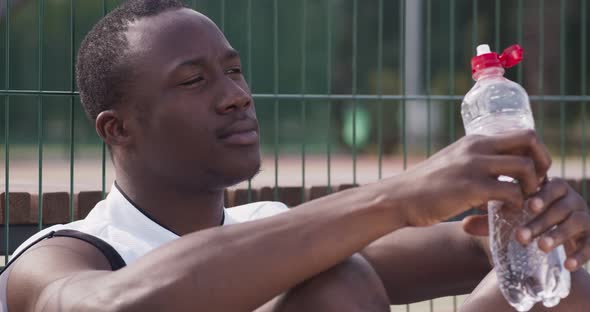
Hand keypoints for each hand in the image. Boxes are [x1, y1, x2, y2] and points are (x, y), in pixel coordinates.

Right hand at [388, 129, 550, 226]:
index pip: (521, 134)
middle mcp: (476, 147)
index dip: (535, 153)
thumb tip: (499, 179)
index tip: (532, 173)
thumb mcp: (452, 165)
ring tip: (522, 202)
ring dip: (532, 187)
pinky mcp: (470, 188)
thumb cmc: (424, 188)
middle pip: (530, 141)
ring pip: (525, 167)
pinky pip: (511, 193)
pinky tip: (505, 212)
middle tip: (536, 185)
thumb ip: (474, 164)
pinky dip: (516, 205)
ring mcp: (474, 166)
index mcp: (474, 141)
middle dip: (542, 163)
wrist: (398, 198)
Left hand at [464, 178, 589, 270]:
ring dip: (559, 235)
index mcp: (551, 188)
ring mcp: (583, 217)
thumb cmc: (524, 221)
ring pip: (577, 222)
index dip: (541, 195)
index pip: (551, 185)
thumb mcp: (508, 219)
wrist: (550, 238)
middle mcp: (571, 200)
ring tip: (541, 247)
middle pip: (561, 206)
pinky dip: (581, 254)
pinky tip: (568, 264)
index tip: (527, 206)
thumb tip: (464, 224)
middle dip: (541, 221)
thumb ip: (488, 220)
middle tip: (522, 236)